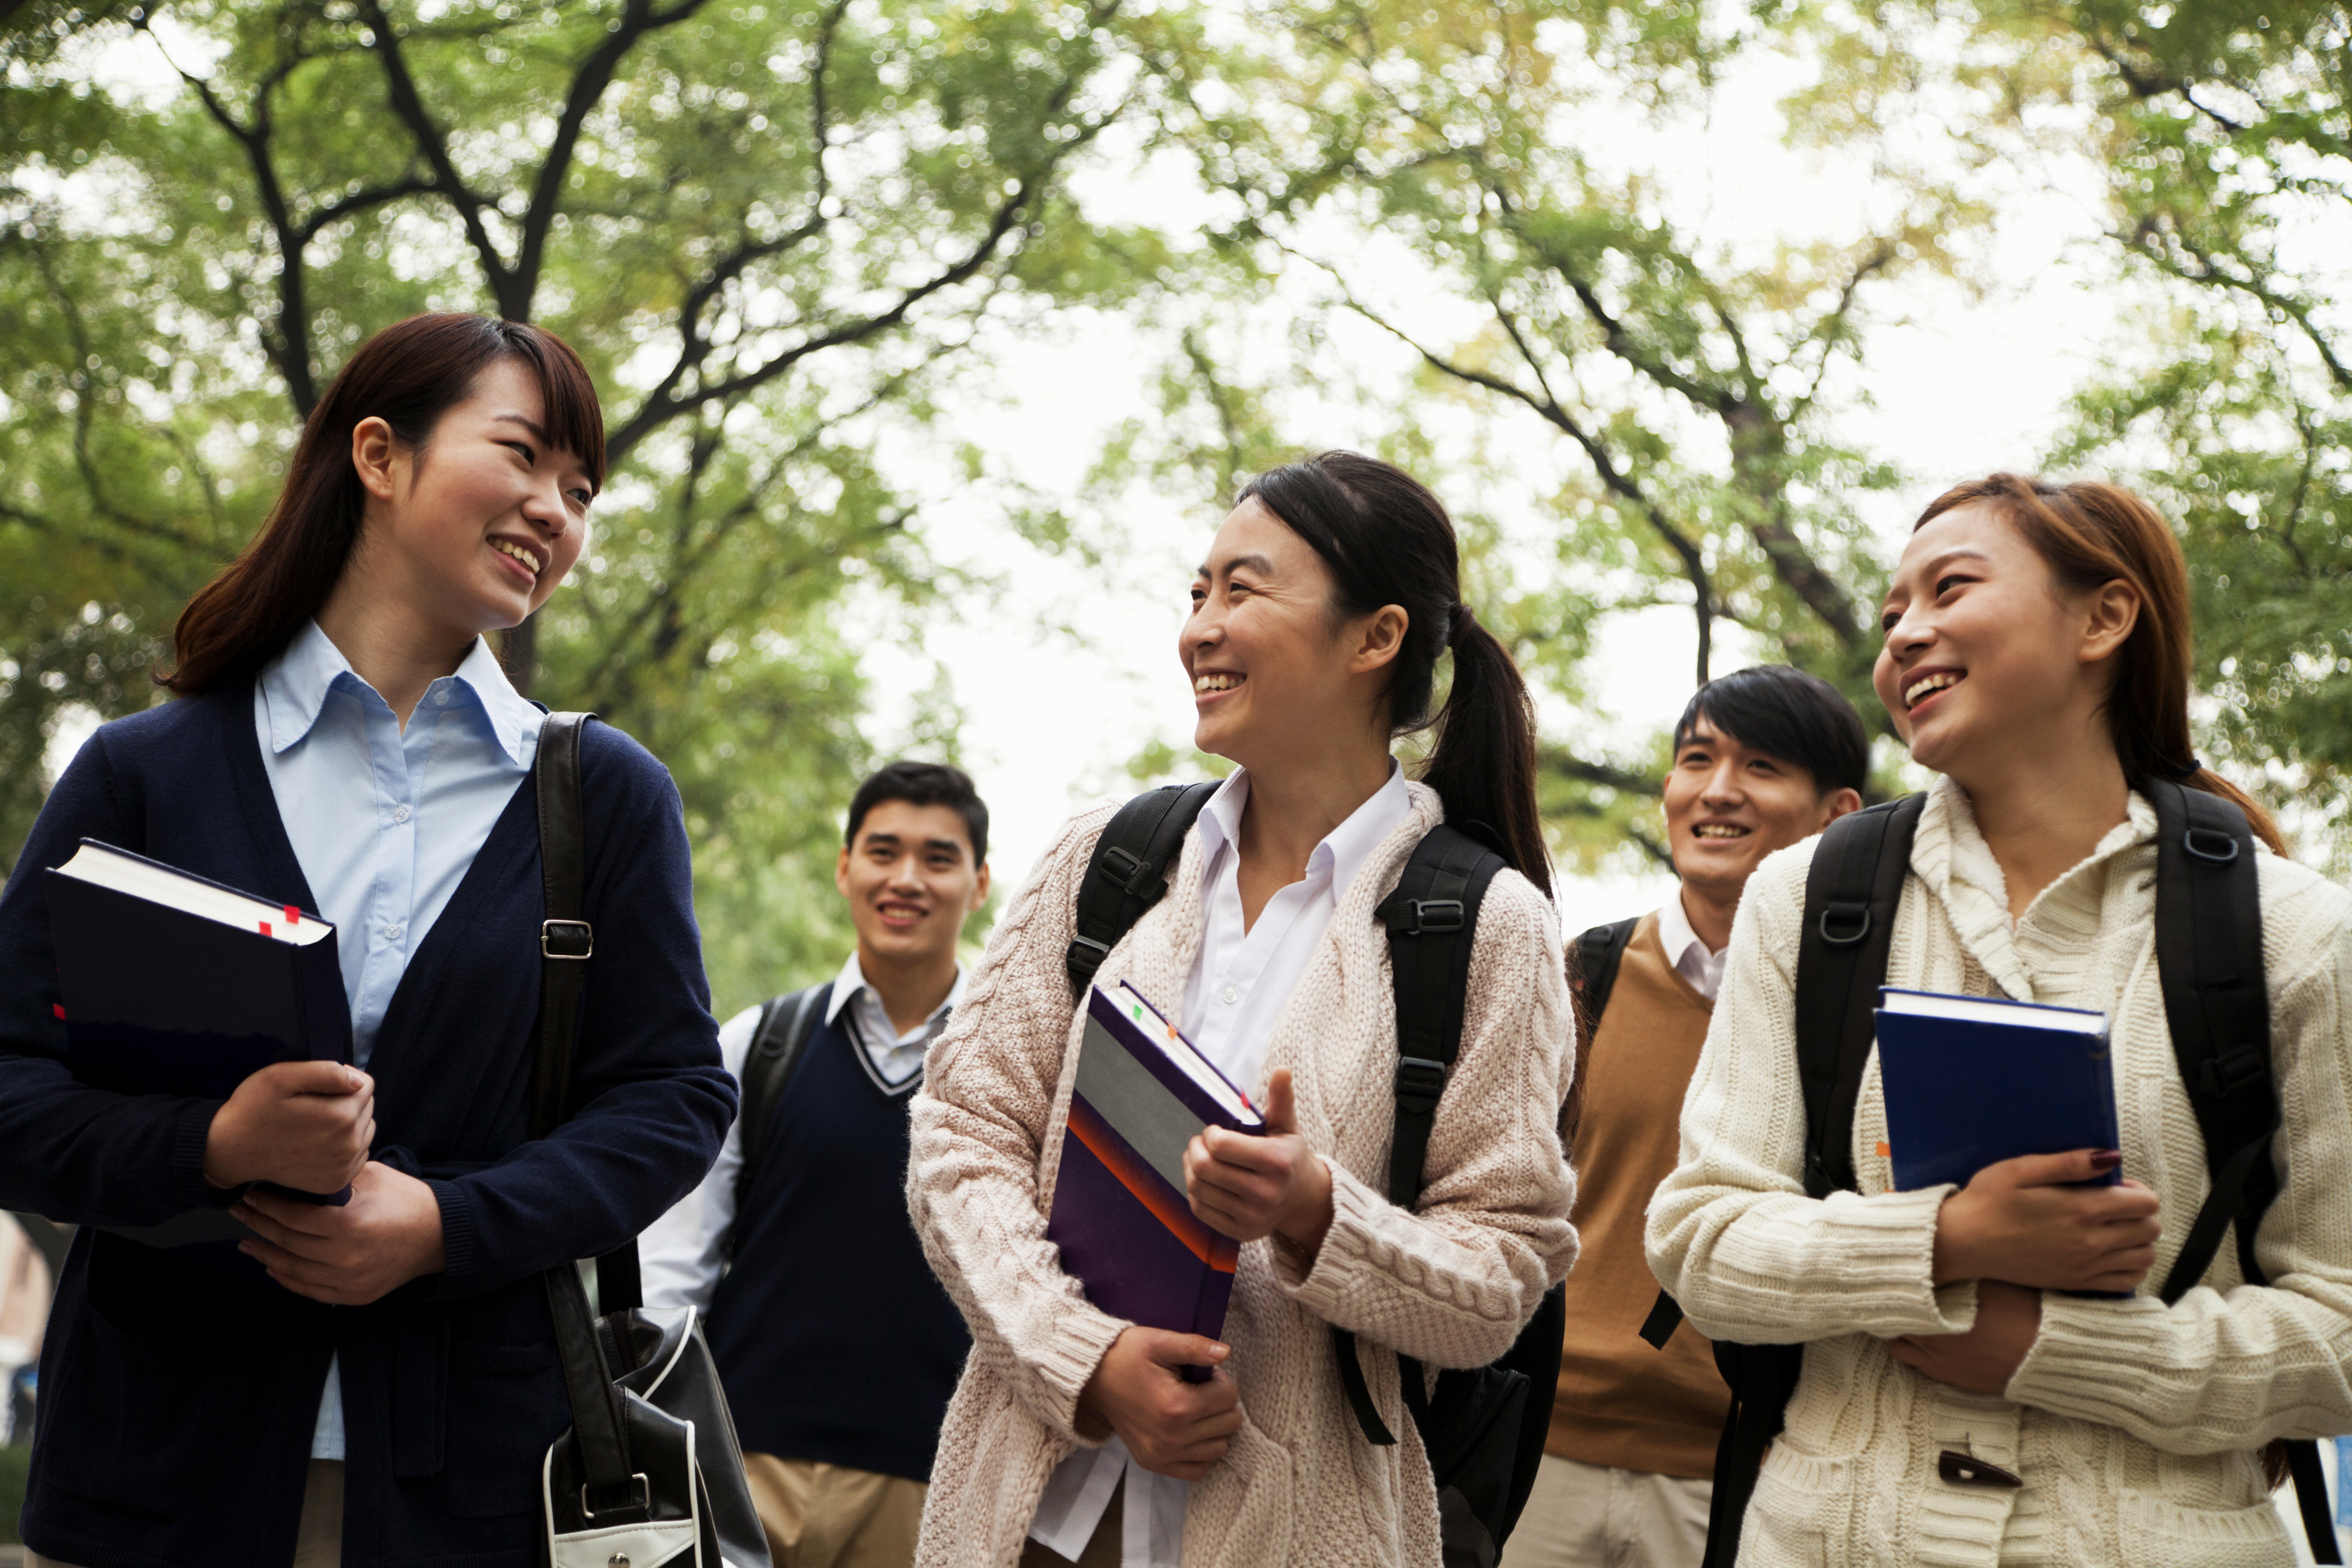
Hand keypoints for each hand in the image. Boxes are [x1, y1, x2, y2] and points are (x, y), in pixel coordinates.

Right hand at [203, 1060, 373, 1193]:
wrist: (231, 1152)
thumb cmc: (253, 1110)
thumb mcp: (280, 1077)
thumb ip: (326, 1072)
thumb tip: (359, 1080)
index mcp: (339, 1117)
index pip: (366, 1084)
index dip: (343, 1079)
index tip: (317, 1085)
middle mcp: (349, 1145)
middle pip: (367, 1107)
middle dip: (347, 1100)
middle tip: (311, 1105)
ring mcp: (344, 1167)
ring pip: (366, 1129)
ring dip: (348, 1123)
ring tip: (314, 1123)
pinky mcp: (337, 1182)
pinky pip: (359, 1153)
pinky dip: (345, 1145)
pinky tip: (319, 1142)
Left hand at [233, 1161, 445, 1304]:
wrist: (441, 1235)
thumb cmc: (406, 1200)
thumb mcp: (372, 1177)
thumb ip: (333, 1178)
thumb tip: (295, 1173)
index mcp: (349, 1224)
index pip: (293, 1217)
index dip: (267, 1205)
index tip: (250, 1194)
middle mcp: (345, 1257)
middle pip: (287, 1243)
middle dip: (259, 1225)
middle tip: (240, 1212)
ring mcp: (348, 1281)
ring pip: (292, 1270)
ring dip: (265, 1255)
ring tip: (247, 1242)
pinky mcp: (353, 1296)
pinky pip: (309, 1290)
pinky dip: (287, 1279)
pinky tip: (273, 1267)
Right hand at [1075, 1327, 1242, 1479]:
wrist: (1092, 1379)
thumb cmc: (1127, 1356)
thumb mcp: (1159, 1342)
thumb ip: (1195, 1347)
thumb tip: (1226, 1352)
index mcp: (1177, 1407)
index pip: (1229, 1397)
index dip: (1220, 1379)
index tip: (1201, 1373)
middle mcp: (1172, 1438)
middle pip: (1229, 1423)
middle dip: (1219, 1402)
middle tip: (1197, 1389)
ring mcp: (1162, 1455)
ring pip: (1219, 1447)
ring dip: (1213, 1427)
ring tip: (1192, 1408)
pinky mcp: (1154, 1464)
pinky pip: (1198, 1470)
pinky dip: (1200, 1452)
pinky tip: (1189, 1431)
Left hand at [1183, 1068, 1333, 1254]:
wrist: (1303, 1200)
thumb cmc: (1289, 1156)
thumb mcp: (1287, 1126)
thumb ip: (1281, 1098)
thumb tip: (1282, 1069)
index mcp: (1277, 1162)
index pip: (1221, 1145)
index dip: (1210, 1134)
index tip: (1216, 1131)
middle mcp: (1266, 1194)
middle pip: (1204, 1169)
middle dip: (1194, 1150)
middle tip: (1200, 1143)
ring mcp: (1252, 1217)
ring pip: (1197, 1189)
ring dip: (1190, 1169)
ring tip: (1200, 1159)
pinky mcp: (1241, 1233)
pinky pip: (1200, 1210)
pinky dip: (1195, 1192)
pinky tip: (1204, 1181)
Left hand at [1890, 1280, 2041, 1393]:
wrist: (2046, 1353)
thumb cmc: (2021, 1311)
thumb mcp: (1987, 1280)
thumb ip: (1954, 1274)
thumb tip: (1933, 1259)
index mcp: (1934, 1314)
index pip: (1895, 1303)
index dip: (1893, 1292)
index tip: (1894, 1281)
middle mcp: (1931, 1343)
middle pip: (1892, 1328)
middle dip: (1895, 1314)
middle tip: (1902, 1301)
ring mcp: (1942, 1366)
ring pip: (1901, 1352)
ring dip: (1905, 1337)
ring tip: (1917, 1323)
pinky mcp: (1957, 1381)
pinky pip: (1922, 1370)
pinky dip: (1921, 1356)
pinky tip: (1935, 1344)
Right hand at [1932, 1150, 2159, 1294]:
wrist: (1962, 1243)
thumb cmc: (1988, 1200)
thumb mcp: (2021, 1170)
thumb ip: (2069, 1163)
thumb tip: (2111, 1157)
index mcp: (2080, 1209)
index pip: (2144, 1203)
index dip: (2138, 1189)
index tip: (2115, 1184)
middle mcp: (2090, 1242)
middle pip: (2150, 1229)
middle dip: (2140, 1212)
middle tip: (2113, 1204)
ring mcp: (2085, 1267)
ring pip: (2145, 1257)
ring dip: (2139, 1240)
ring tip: (2113, 1228)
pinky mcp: (2077, 1284)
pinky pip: (2127, 1282)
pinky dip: (2130, 1267)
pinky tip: (2111, 1253)